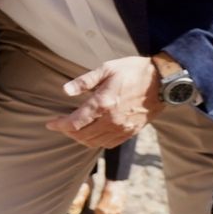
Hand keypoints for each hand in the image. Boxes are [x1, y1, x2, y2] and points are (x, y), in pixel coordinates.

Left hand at [46, 55, 161, 147]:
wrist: (162, 82)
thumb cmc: (133, 71)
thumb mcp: (106, 69)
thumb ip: (84, 81)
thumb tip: (65, 91)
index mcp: (103, 103)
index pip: (74, 122)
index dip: (59, 125)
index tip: (50, 123)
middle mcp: (111, 120)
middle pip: (81, 135)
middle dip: (67, 132)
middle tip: (60, 125)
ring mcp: (122, 128)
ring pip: (94, 142)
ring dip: (80, 139)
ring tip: (73, 130)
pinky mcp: (130, 132)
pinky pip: (108, 144)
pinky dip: (95, 142)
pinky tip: (91, 135)